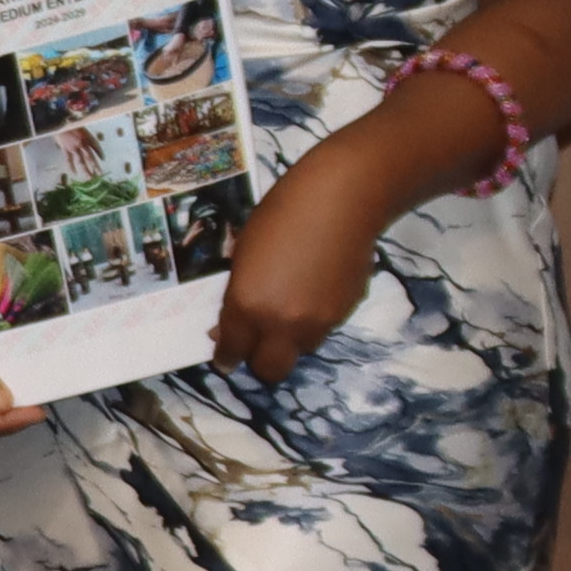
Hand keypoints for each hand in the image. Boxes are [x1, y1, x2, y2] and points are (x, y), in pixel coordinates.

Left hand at [210, 158, 399, 378]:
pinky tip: (314, 287)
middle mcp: (282, 324)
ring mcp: (318, 322)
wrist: (342, 199)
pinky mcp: (346, 313)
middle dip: (259, 361)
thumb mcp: (243, 252)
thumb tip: (228, 327)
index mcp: (247, 306)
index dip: (226, 356)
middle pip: (270, 371)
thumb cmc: (281, 213)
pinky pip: (324, 329)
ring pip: (300, 350)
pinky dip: (315, 320)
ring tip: (289, 306)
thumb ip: (237, 295)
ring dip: (291, 339)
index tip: (225, 356)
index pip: (232, 352)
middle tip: (256, 343)